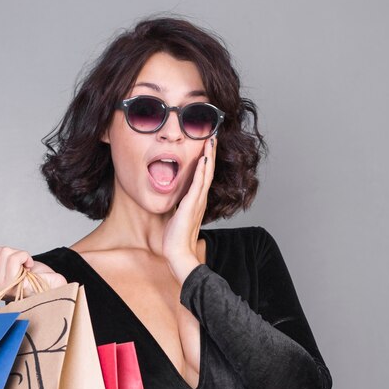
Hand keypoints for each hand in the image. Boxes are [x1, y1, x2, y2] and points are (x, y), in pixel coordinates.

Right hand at [0, 244, 66, 299]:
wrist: (51, 286)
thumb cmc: (27, 275)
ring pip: (3, 252)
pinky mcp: (14, 285)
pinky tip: (28, 267)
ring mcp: (0, 289)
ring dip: (17, 255)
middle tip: (17, 266)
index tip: (1, 259)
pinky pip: (14, 258)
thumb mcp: (1, 267)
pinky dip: (24, 256)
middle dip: (8, 252)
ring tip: (23, 269)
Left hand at [162, 135, 216, 282]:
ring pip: (206, 173)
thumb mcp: (176, 217)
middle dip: (210, 152)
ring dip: (209, 156)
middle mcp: (200, 199)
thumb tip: (175, 202)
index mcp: (196, 201)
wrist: (178, 253)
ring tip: (211, 139)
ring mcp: (197, 202)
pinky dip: (202, 170)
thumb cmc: (176, 238)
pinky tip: (203, 158)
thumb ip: (178, 207)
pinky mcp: (192, 205)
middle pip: (208, 171)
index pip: (203, 176)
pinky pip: (198, 184)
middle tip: (213, 135)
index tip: (207, 145)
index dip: (206, 160)